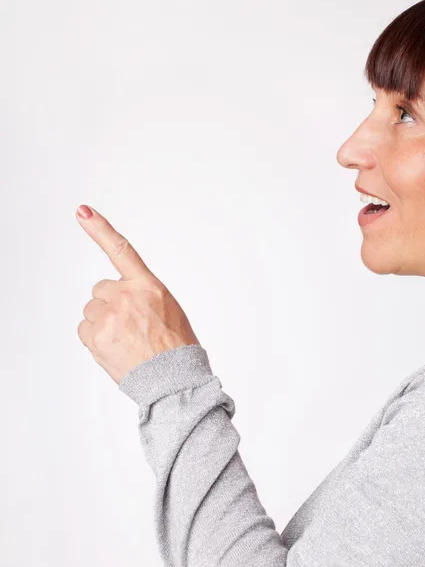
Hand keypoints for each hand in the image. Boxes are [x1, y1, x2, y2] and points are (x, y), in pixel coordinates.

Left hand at [76, 204, 199, 384]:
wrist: (174, 379)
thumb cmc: (176, 346)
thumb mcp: (168, 309)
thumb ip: (142, 295)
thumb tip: (118, 299)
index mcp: (149, 286)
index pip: (121, 250)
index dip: (100, 229)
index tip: (82, 212)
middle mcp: (127, 295)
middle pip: (102, 289)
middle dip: (111, 303)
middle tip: (131, 325)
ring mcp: (109, 316)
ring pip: (92, 310)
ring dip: (103, 322)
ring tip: (126, 340)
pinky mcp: (96, 336)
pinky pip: (85, 329)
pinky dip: (96, 338)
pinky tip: (116, 348)